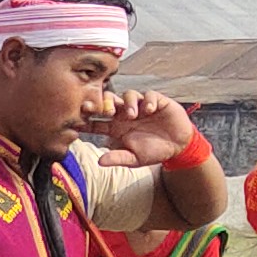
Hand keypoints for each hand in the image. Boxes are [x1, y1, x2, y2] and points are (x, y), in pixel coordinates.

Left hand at [88, 88, 203, 168]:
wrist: (177, 146)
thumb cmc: (153, 152)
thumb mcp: (134, 159)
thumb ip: (118, 158)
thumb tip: (100, 161)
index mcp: (116, 127)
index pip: (97, 121)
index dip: (88, 121)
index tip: (79, 121)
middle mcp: (125, 114)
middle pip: (109, 102)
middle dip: (104, 103)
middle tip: (104, 110)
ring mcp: (140, 106)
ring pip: (127, 95)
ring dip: (128, 103)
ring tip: (132, 115)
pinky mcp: (156, 101)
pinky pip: (149, 95)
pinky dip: (148, 101)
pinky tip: (150, 110)